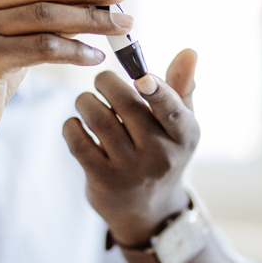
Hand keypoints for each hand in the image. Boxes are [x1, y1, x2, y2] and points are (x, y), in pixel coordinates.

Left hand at [62, 49, 200, 245]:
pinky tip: (77, 123)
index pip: (172, 111)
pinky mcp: (104, 181)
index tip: (142, 77)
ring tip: (87, 101)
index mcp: (185, 135)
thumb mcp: (180, 125)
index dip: (157, 91)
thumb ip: (182, 86)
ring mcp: (131, 170)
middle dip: (106, 82)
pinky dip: (72, 125)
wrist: (148, 211)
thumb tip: (189, 51)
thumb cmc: (163, 152)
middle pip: (127, 105)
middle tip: (101, 80)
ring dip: (85, 101)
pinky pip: (78, 142)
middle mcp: (161, 155)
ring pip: (99, 119)